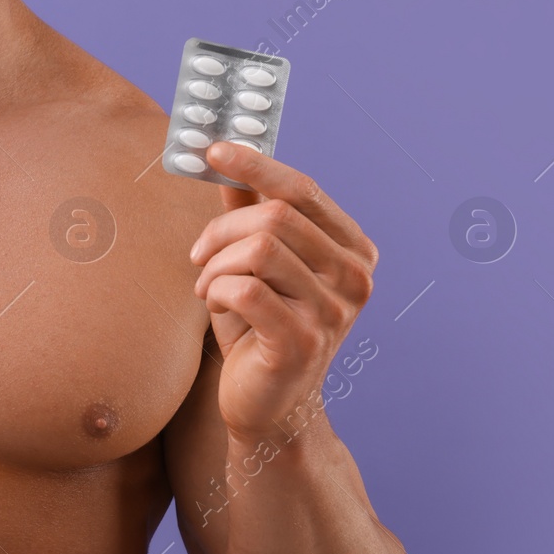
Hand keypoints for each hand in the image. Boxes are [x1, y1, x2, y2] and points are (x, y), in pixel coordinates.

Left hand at [188, 142, 377, 444]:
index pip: (303, 188)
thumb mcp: (255, 260)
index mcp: (353, 249)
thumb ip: (249, 208)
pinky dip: (216, 291)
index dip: (255, 163)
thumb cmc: (259, 325)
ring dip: (215, 265)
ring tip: (207, 286)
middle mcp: (355, 278)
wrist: (268, 406)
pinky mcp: (302, 343)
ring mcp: (334, 313)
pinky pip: (244, 290)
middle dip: (222, 230)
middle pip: (276, 215)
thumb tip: (224, 154)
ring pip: (258, 249)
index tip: (211, 147)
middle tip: (198, 255)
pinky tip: (215, 306)